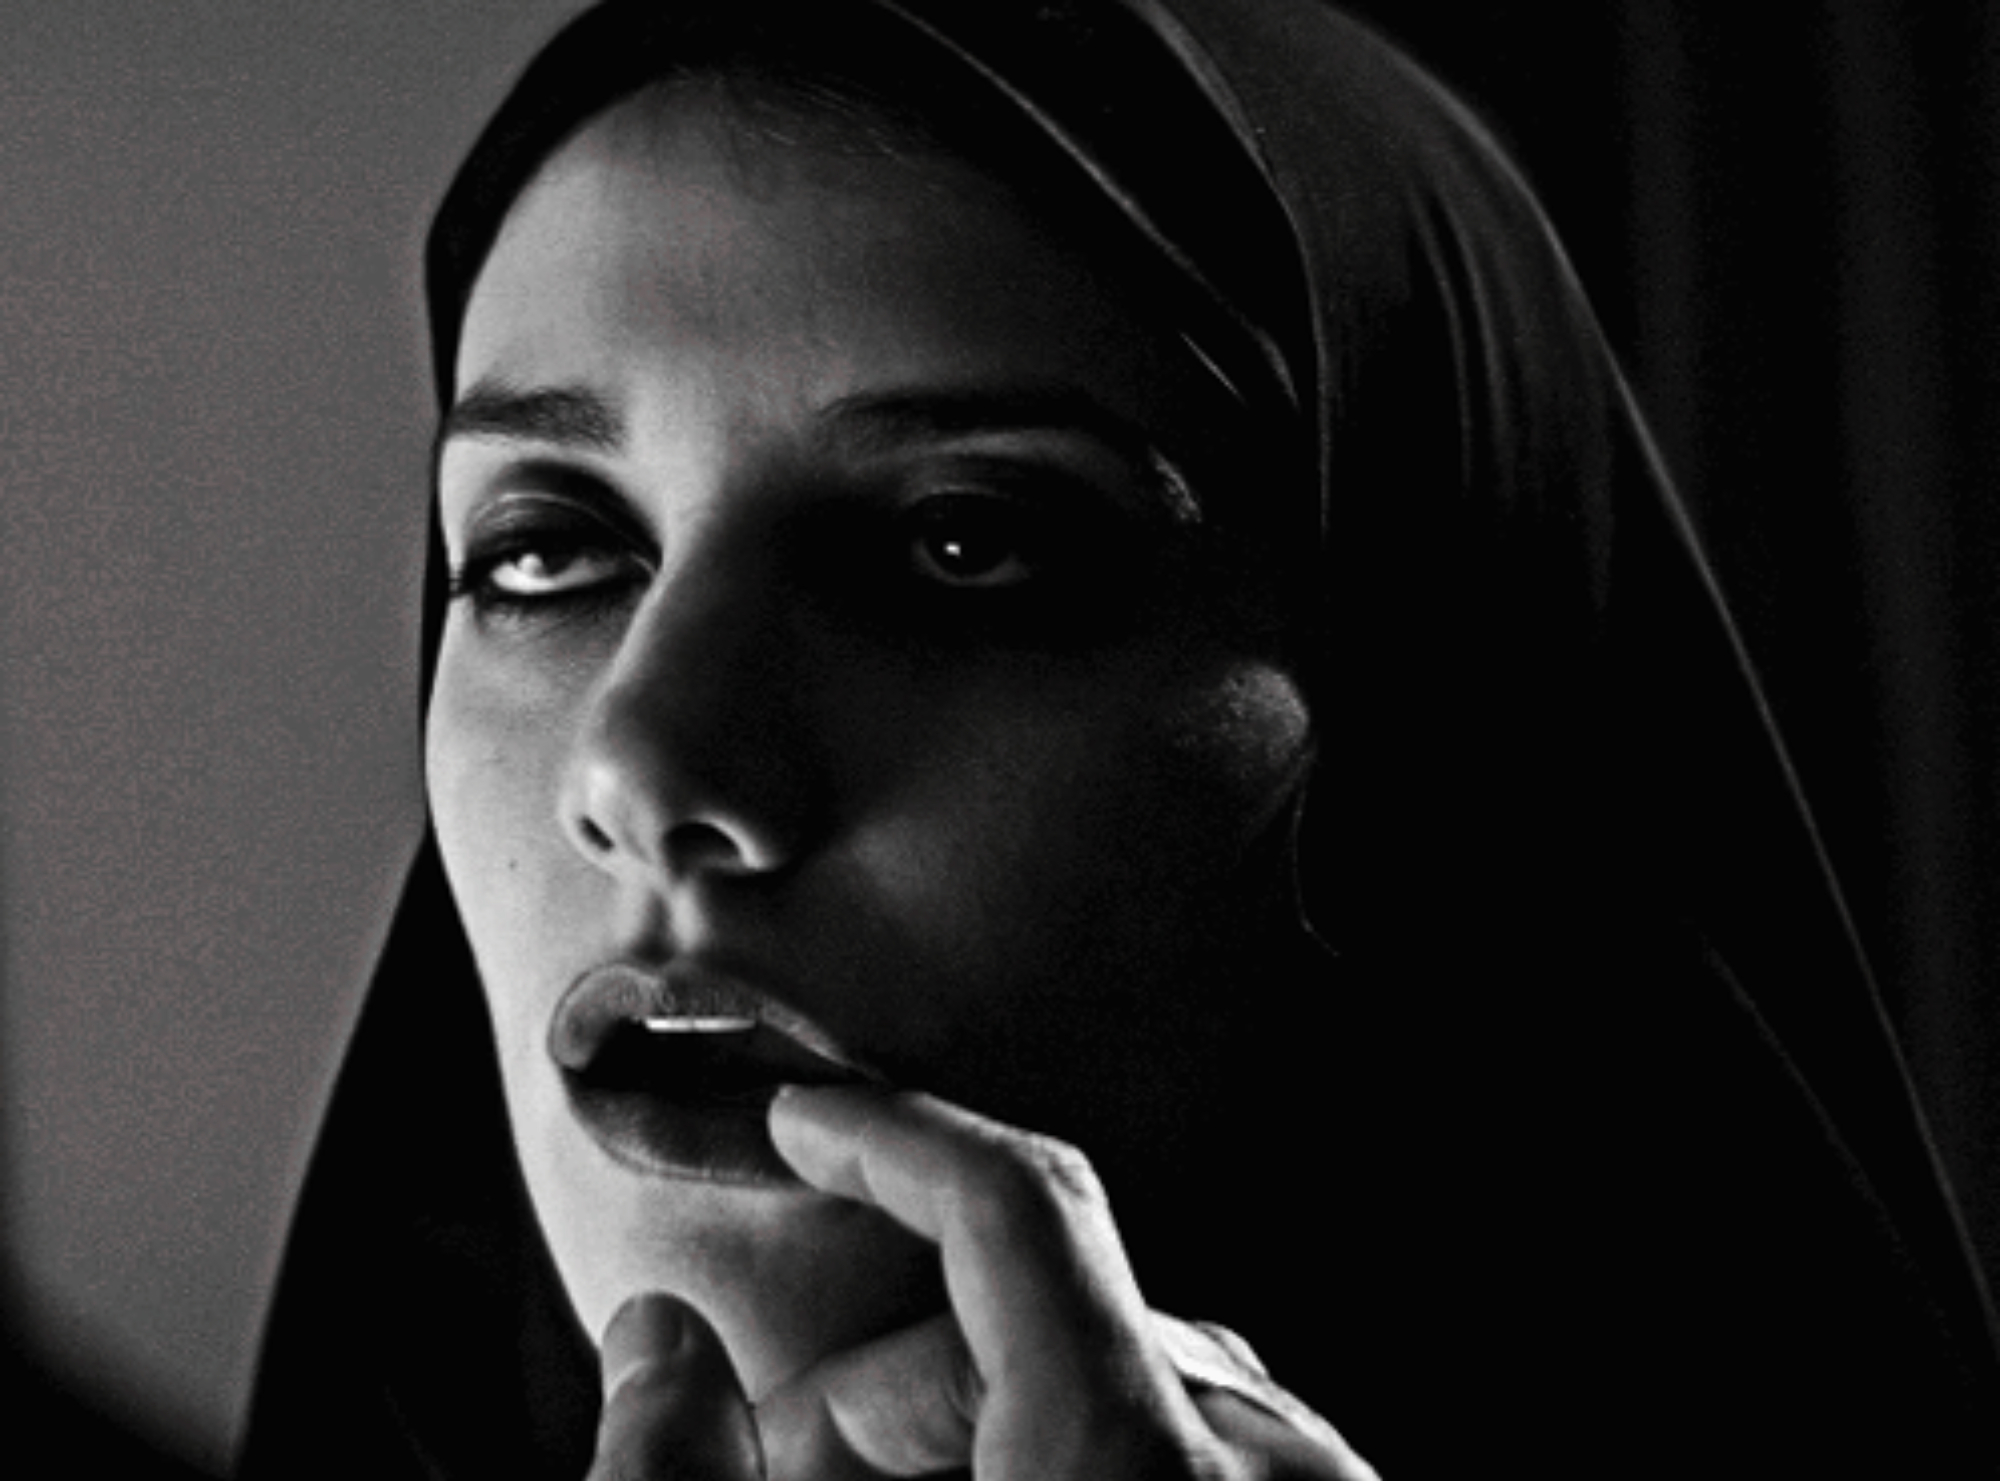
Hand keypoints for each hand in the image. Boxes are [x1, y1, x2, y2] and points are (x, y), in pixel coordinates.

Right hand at [590, 1086, 1377, 1479]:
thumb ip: (683, 1478)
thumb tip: (653, 1343)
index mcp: (1129, 1460)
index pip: (1007, 1196)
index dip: (885, 1135)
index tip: (796, 1119)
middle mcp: (1246, 1462)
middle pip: (1039, 1308)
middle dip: (874, 1376)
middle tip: (758, 1458)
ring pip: (1101, 1382)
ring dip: (958, 1427)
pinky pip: (1169, 1446)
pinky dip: (1054, 1462)